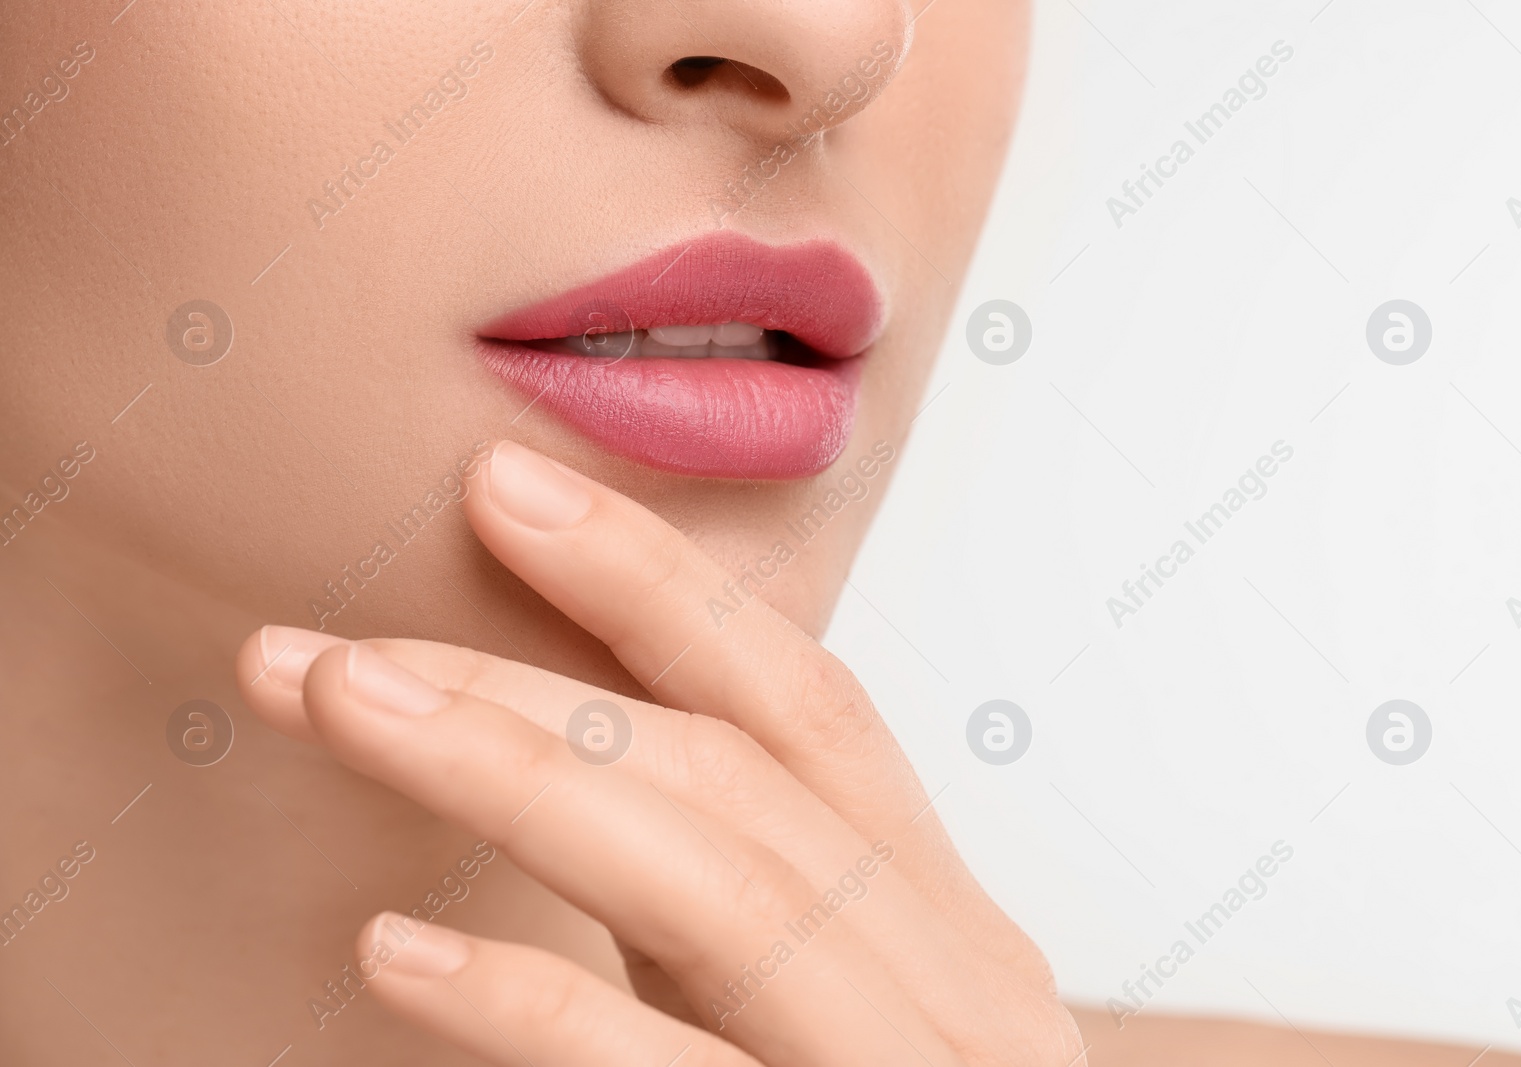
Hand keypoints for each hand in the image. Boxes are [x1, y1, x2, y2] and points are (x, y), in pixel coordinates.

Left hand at [237, 439, 1081, 1065]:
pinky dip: (537, 1009)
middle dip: (533, 684)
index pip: (807, 706)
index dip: (660, 585)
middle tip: (337, 639)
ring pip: (718, 884)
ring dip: (515, 774)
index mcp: (943, 920)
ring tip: (344, 706)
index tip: (509, 493)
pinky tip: (396, 955)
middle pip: (741, 779)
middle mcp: (955, 982)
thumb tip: (562, 757)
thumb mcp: (833, 1004)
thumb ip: (734, 895)